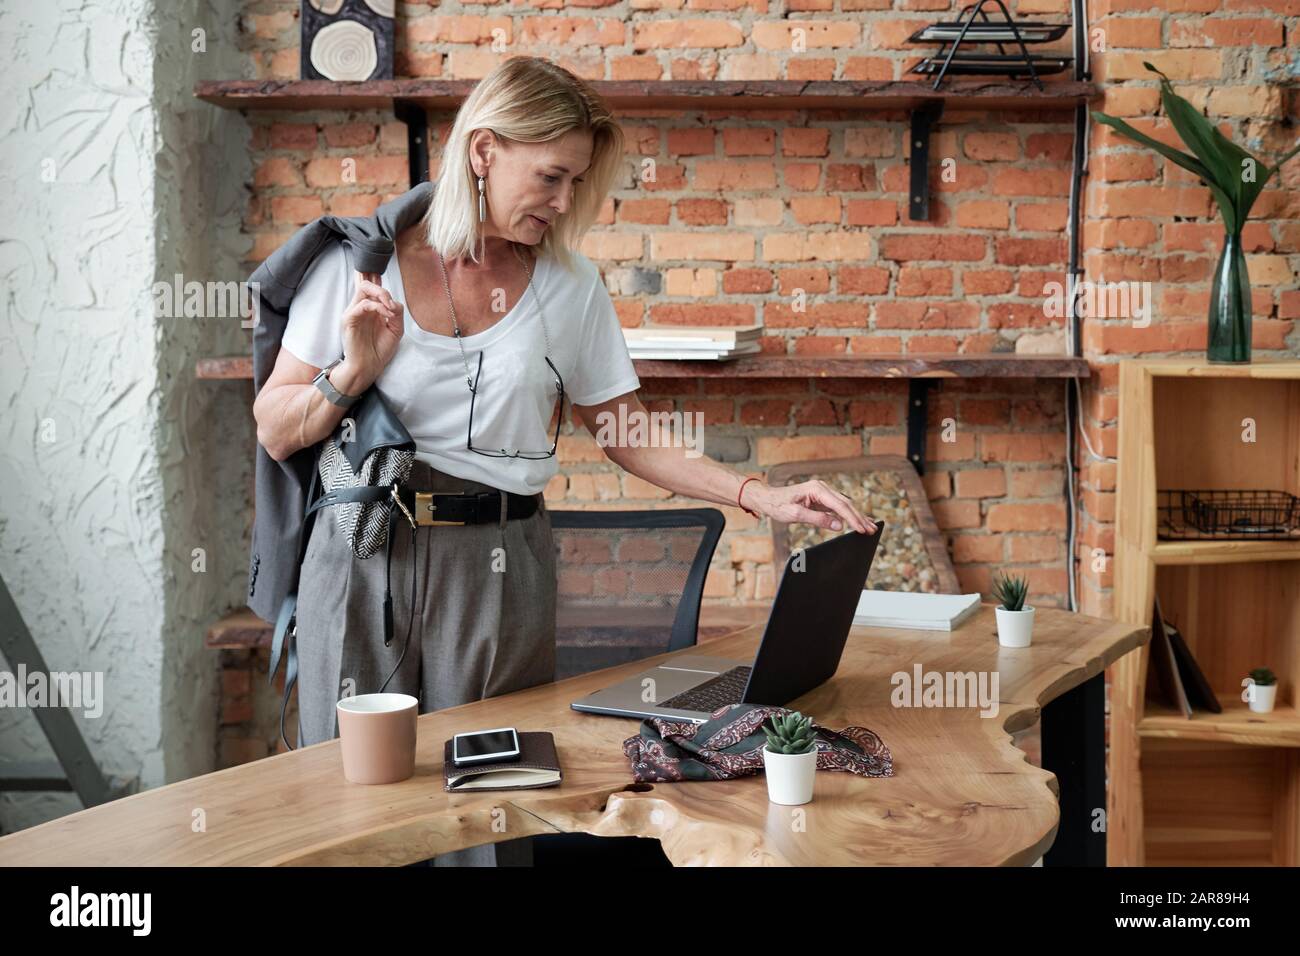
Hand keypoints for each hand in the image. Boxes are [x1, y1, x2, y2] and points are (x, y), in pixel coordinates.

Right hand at [338, 270, 403, 389]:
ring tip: (390, 309)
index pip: (371, 286)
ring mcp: (354, 312)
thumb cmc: (380, 349)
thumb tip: (393, 301)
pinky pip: (362, 305)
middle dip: (381, 288)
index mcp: (371, 308)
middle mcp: (361, 307)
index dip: (377, 277)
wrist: (368, 367)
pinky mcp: (349, 320)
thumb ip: (396, 312)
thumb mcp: (395, 329)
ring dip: (381, 294)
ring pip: (363, 289)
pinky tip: (386, 315)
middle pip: (366, 283)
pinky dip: (377, 307)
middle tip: (390, 303)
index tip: (383, 274)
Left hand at [743, 479, 877, 533]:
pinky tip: (856, 521)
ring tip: (870, 527)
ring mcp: (822, 492)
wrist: (767, 498)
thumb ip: (818, 520)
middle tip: (872, 530)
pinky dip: (848, 515)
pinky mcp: (821, 498)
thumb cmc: (778, 505)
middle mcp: (822, 488)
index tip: (862, 529)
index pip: (840, 506)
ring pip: (844, 505)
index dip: (852, 519)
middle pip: (846, 504)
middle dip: (859, 518)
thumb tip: (838, 525)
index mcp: (817, 489)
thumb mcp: (796, 515)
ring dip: (856, 516)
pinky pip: (837, 507)